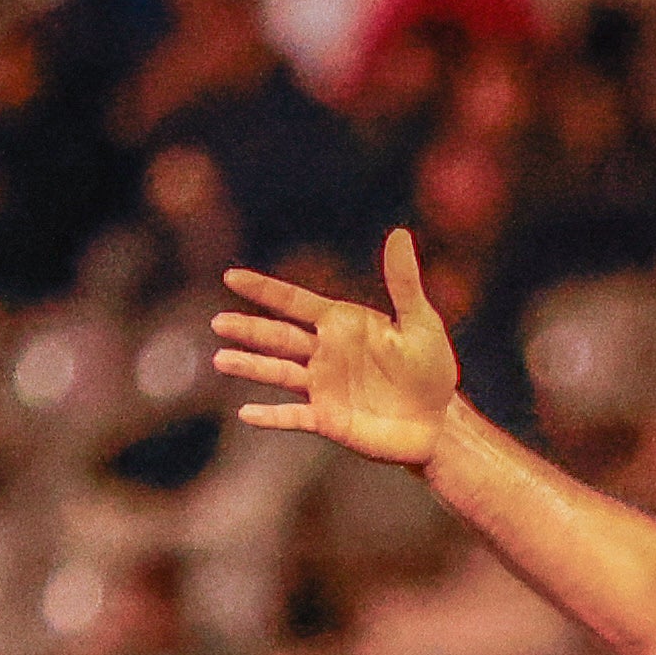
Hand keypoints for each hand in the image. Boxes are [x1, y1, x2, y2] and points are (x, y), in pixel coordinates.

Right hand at [212, 232, 462, 469]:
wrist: (437, 421)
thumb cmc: (430, 368)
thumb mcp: (420, 322)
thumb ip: (404, 282)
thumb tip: (399, 232)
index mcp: (341, 324)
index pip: (294, 302)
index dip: (264, 290)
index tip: (231, 277)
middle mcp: (324, 353)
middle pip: (278, 337)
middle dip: (249, 329)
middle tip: (218, 322)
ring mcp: (323, 388)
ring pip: (279, 373)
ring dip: (251, 366)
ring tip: (220, 359)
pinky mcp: (328, 420)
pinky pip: (294, 417)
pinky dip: (271, 416)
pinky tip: (246, 413)